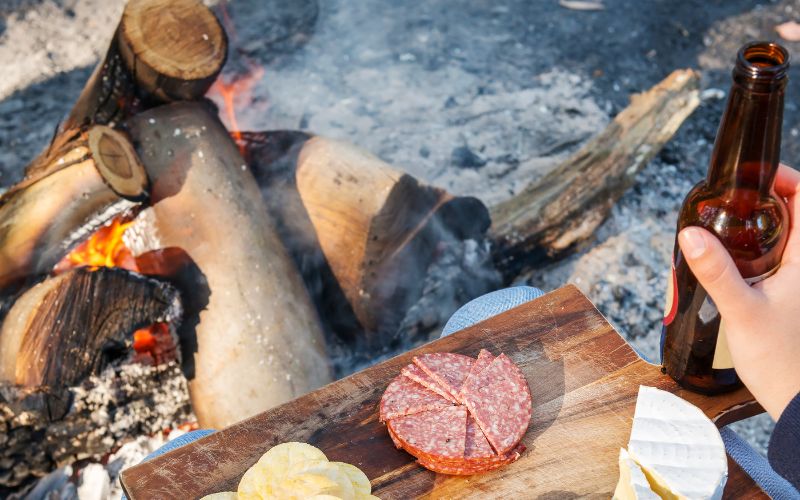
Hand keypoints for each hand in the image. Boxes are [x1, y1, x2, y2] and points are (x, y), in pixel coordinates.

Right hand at [677, 163, 799, 419]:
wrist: (795, 400)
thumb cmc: (781, 360)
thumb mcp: (742, 310)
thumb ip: (716, 271)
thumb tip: (691, 233)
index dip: (782, 178)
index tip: (750, 175)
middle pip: (791, 213)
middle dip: (758, 201)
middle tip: (724, 202)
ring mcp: (797, 280)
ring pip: (780, 236)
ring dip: (752, 226)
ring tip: (718, 228)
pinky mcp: (787, 294)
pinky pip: (771, 258)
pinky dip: (750, 250)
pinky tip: (724, 263)